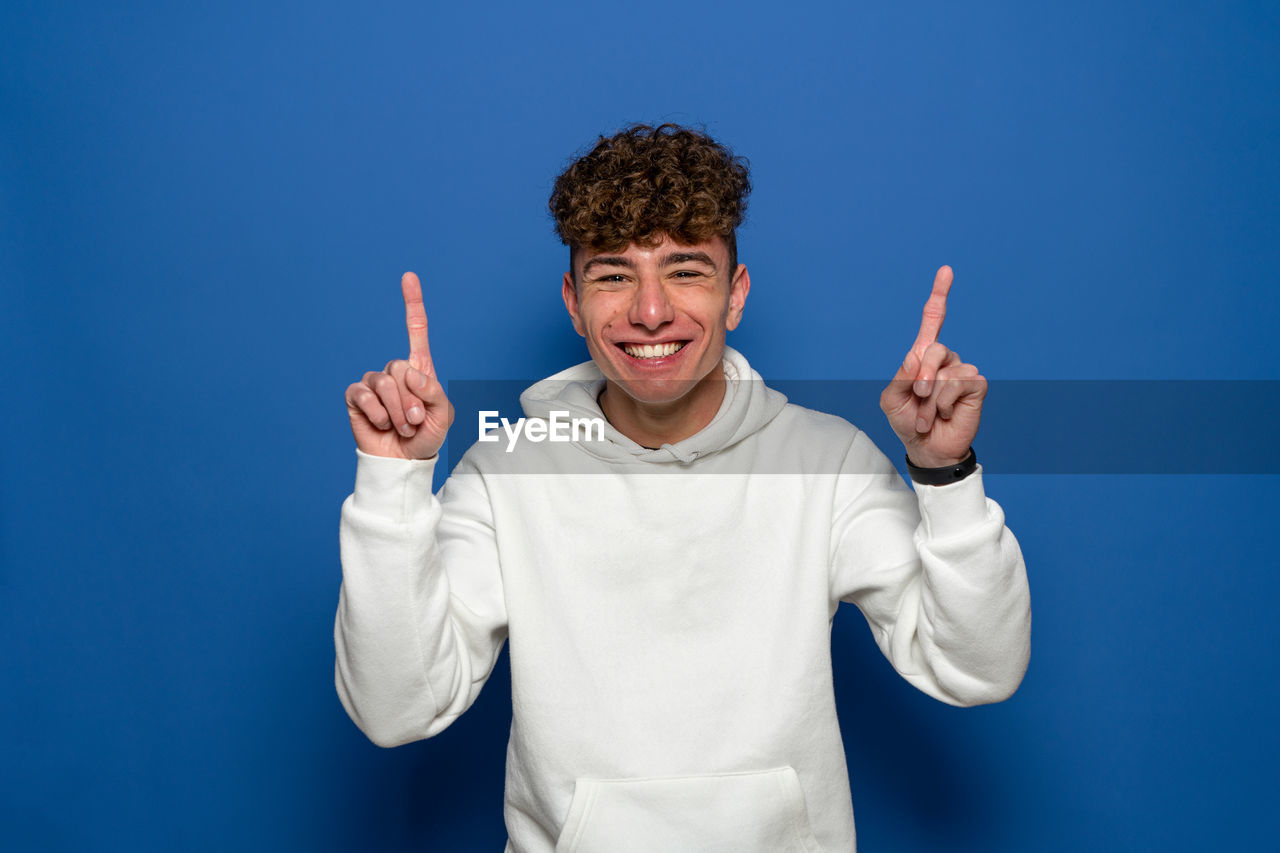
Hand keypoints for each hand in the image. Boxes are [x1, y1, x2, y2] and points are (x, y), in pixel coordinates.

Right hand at [344, 272, 453, 459]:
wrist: (403, 462)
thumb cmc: (425, 437)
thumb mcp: (443, 416)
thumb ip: (434, 392)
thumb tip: (410, 372)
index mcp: (420, 370)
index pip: (416, 331)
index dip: (412, 304)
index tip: (408, 277)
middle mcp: (395, 372)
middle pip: (400, 368)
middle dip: (411, 400)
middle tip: (415, 421)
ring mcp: (374, 384)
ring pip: (384, 384)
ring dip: (397, 411)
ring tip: (401, 426)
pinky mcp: (356, 398)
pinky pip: (364, 395)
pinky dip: (377, 414)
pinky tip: (381, 425)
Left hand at [880, 266, 986, 468]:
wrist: (926, 447)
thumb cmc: (908, 421)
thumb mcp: (891, 400)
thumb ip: (900, 377)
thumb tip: (916, 356)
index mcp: (922, 356)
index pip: (933, 320)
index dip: (939, 296)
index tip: (946, 271)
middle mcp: (945, 359)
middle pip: (934, 347)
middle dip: (921, 376)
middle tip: (918, 396)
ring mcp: (962, 371)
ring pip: (947, 369)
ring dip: (931, 398)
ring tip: (929, 413)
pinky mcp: (976, 386)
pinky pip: (960, 383)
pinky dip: (945, 402)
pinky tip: (945, 413)